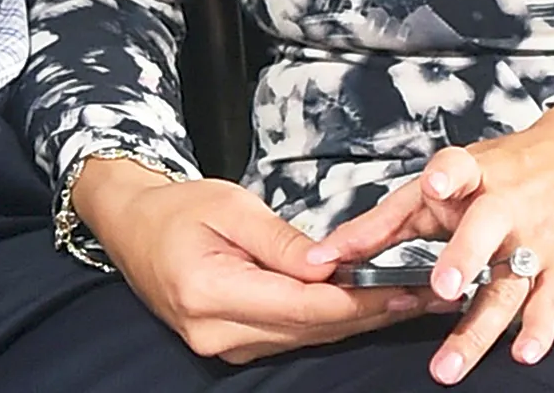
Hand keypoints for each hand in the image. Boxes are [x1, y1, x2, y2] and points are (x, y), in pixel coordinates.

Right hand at [70, 157, 426, 362]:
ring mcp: (221, 346)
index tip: (403, 287)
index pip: (302, 306)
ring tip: (404, 298)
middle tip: (422, 294)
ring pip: (303, 338)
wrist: (131, 225)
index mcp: (210, 292)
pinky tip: (359, 305)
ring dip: (353, 319)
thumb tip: (332, 266)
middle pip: (309, 330)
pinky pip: (288, 336)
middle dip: (368, 312)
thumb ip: (282, 241)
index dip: (357, 300)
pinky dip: (325, 321)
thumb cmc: (177, 206)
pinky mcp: (230, 345)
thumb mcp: (230, 206)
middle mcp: (216, 332)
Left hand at [302, 101, 553, 384]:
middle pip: (483, 230)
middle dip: (463, 258)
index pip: (455, 167)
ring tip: (448, 362)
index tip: (435, 182)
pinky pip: (547, 306)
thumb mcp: (449, 178)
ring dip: (479, 327)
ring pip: (506, 286)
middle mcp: (503, 206)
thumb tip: (330, 255)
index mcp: (473, 173)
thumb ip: (391, 217)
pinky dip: (536, 331)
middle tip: (442, 286)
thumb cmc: (502, 171)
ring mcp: (534, 241)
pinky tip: (522, 353)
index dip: (445, 175)